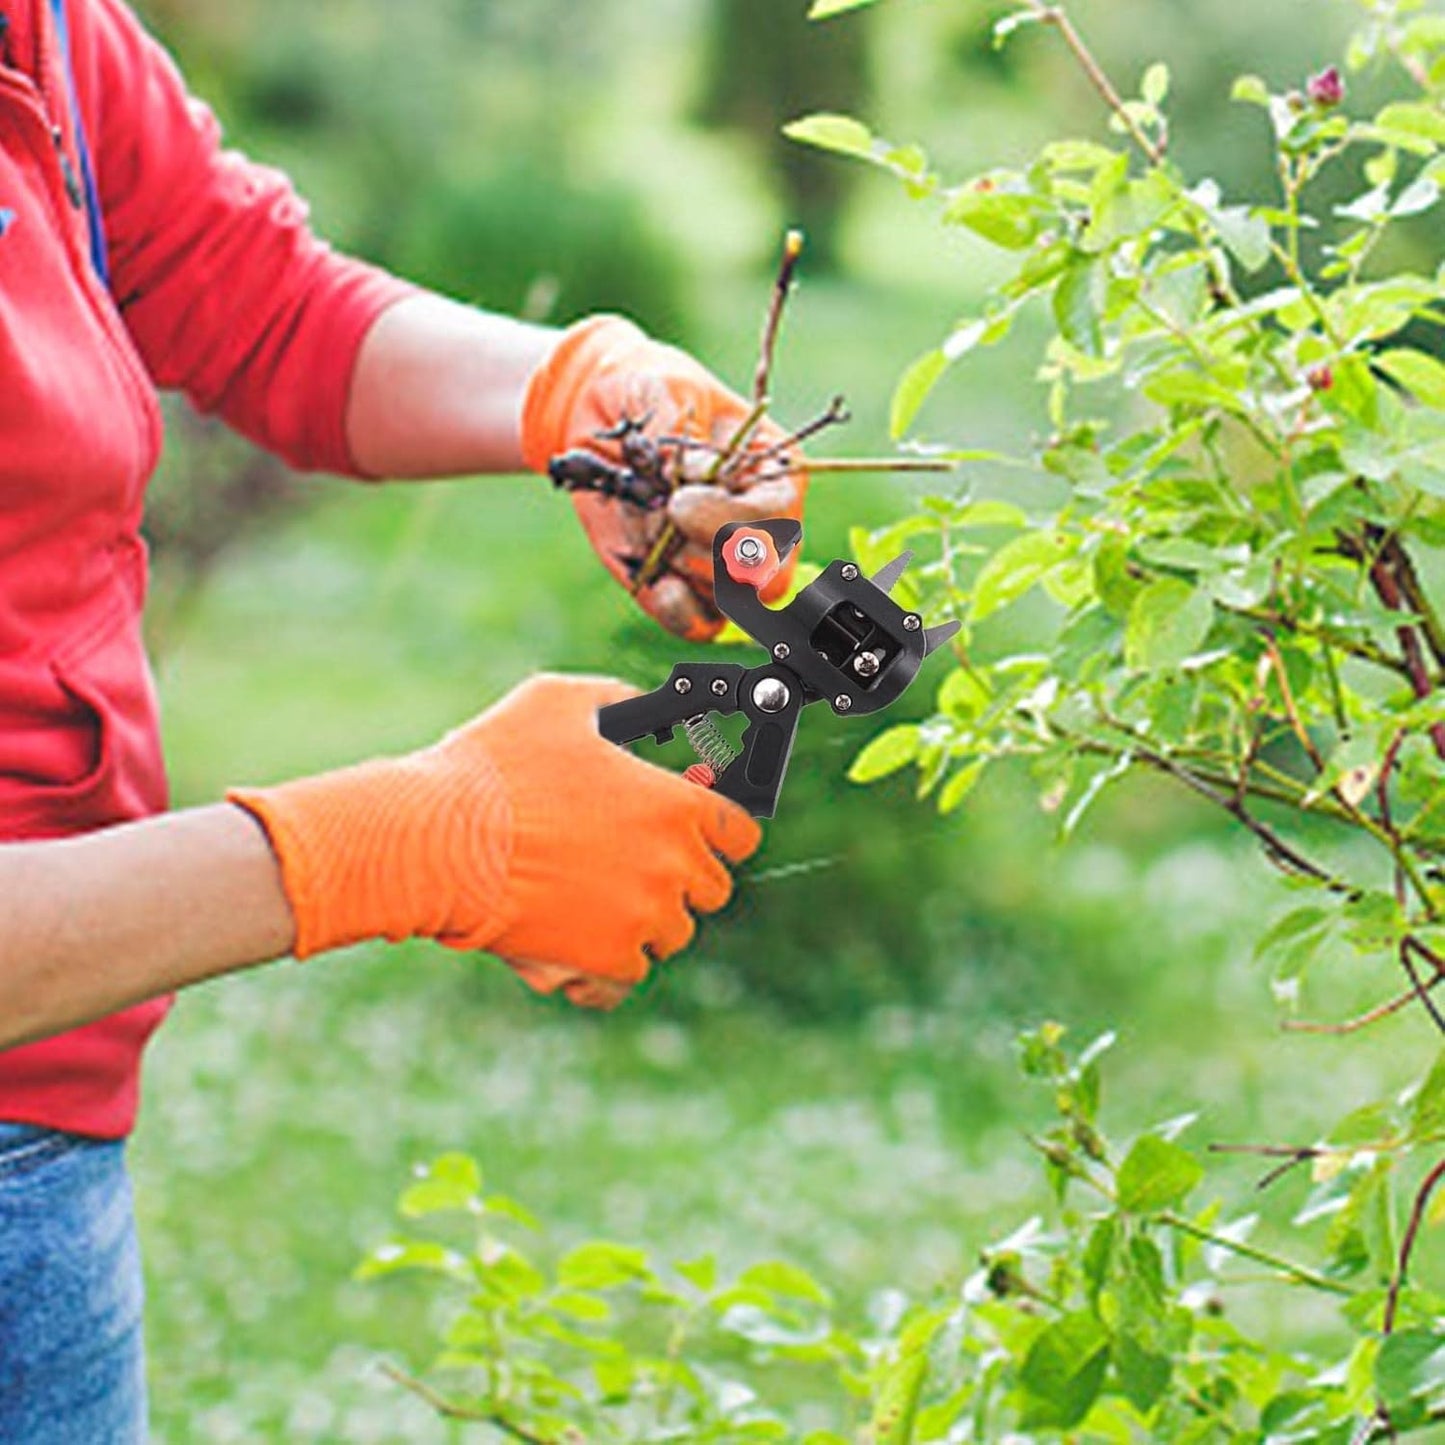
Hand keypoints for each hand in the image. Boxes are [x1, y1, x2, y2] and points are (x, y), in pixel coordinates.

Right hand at [228, 675, 761, 1006]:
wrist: (434, 842)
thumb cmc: (494, 767)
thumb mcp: (561, 702)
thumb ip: (618, 702)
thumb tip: (643, 709)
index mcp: (674, 806)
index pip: (742, 832)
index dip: (721, 829)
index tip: (698, 830)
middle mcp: (671, 867)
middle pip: (711, 889)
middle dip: (679, 875)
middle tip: (633, 860)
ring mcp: (642, 920)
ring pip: (671, 933)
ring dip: (644, 919)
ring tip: (593, 896)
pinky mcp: (605, 962)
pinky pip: (629, 975)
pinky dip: (607, 964)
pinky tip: (575, 939)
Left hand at [520, 316, 807, 639]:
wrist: (597, 415)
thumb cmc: (645, 391)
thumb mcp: (661, 387)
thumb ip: (678, 427)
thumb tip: (691, 475)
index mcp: (776, 473)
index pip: (779, 521)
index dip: (730, 523)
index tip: (677, 503)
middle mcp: (764, 526)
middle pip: (766, 579)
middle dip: (705, 554)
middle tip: (664, 515)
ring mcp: (727, 563)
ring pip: (727, 602)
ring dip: (674, 565)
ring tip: (643, 516)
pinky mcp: (688, 587)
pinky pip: (694, 622)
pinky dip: (668, 603)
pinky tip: (644, 567)